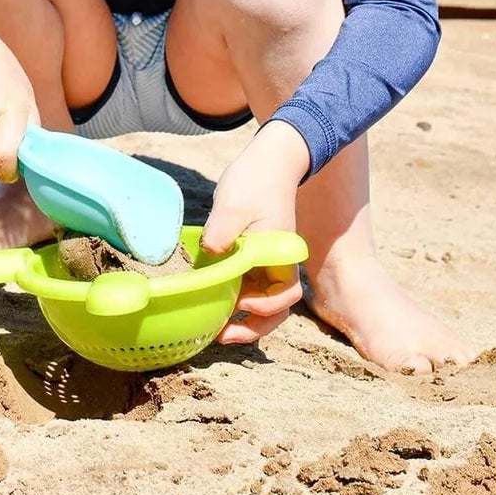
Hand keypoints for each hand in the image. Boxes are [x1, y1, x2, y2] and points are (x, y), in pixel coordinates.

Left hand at [202, 120, 309, 345]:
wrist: (271, 159)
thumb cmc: (256, 180)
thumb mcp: (233, 205)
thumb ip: (221, 233)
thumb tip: (210, 254)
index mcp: (281, 254)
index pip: (285, 296)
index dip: (264, 308)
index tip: (240, 302)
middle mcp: (279, 262)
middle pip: (276, 308)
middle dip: (252, 326)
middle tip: (222, 336)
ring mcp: (269, 260)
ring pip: (264, 301)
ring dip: (243, 316)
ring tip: (218, 328)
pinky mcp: (257, 255)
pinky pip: (251, 285)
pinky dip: (237, 297)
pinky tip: (216, 299)